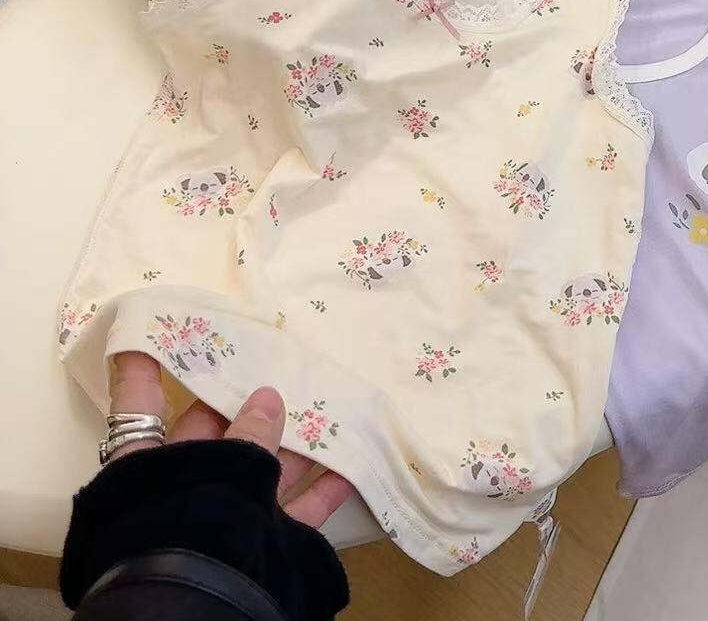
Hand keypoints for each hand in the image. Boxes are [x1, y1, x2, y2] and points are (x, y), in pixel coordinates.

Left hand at [109, 351, 354, 527]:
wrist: (203, 604)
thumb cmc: (188, 522)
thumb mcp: (215, 467)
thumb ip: (246, 434)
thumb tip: (270, 397)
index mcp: (146, 466)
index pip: (140, 406)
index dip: (145, 367)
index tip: (156, 328)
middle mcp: (182, 489)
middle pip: (215, 434)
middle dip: (249, 402)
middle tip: (281, 364)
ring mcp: (224, 517)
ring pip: (263, 470)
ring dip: (296, 441)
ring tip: (331, 404)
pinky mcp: (263, 544)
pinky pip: (298, 510)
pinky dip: (325, 487)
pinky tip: (354, 463)